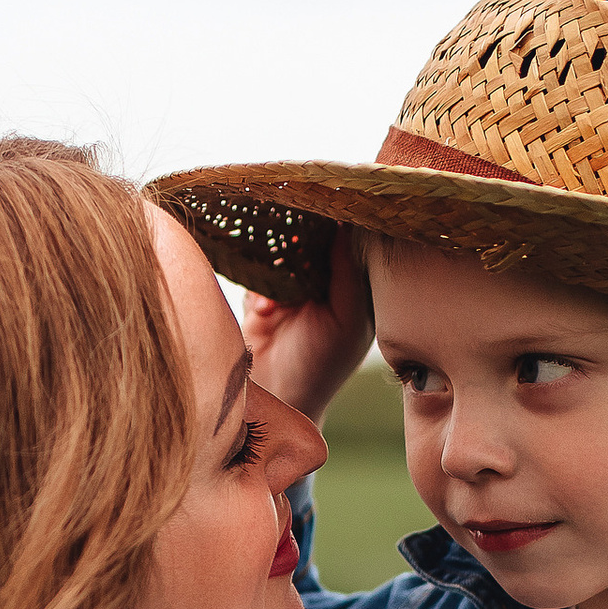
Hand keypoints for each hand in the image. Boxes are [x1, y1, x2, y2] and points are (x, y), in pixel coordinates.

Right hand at [239, 227, 373, 423]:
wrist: (277, 399)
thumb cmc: (320, 366)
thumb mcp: (346, 319)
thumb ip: (347, 273)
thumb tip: (345, 225)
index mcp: (351, 291)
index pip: (346, 245)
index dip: (336, 227)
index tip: (325, 209)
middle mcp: (322, 289)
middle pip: (310, 246)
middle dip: (299, 244)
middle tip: (292, 242)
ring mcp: (290, 295)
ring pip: (280, 259)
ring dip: (275, 270)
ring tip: (278, 294)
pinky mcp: (261, 302)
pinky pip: (256, 278)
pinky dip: (258, 291)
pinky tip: (264, 313)